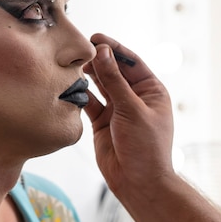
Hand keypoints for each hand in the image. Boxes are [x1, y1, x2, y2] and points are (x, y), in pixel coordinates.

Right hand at [83, 33, 174, 196]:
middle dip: (98, 60)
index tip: (96, 38)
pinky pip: (89, 103)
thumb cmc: (146, 147)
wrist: (139, 183)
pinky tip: (69, 86)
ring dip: (88, 76)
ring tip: (72, 65)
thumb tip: (103, 52)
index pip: (131, 62)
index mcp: (151, 90)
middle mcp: (134, 97)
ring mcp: (118, 109)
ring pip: (100, 85)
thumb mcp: (131, 110)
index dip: (114, 49)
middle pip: (114, 71)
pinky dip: (80, 95)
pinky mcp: (103, 122)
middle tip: (78, 50)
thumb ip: (114, 81)